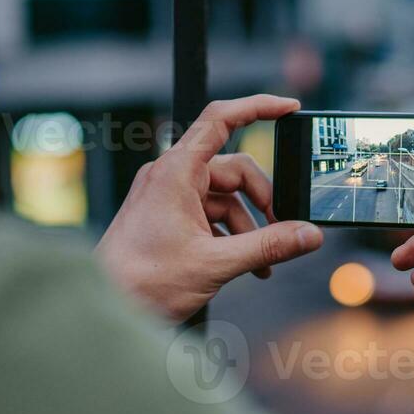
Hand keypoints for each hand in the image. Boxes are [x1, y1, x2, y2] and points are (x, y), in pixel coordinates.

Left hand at [95, 95, 323, 321]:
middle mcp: (171, 176)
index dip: (259, 106)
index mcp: (177, 171)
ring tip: (263, 262)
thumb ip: (268, 247)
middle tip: (282, 230)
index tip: (291, 106)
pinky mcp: (168, 216)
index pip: (221, 119)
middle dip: (262, 200)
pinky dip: (232, 234)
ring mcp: (168, 196)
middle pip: (234, 169)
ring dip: (249, 226)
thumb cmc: (141, 281)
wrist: (105, 306)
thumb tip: (308, 235)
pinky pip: (210, 214)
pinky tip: (246, 265)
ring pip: (225, 197)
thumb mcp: (215, 263)